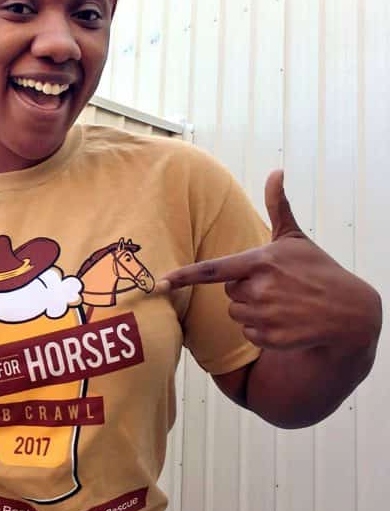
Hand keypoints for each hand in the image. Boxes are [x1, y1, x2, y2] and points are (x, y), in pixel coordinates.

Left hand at [156, 171, 381, 351]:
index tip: (160, 283)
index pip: (212, 270)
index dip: (184, 276)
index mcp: (260, 261)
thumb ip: (278, 206)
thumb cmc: (318, 270)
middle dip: (245, 289)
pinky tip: (285, 322)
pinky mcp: (272, 339)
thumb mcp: (296, 238)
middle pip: (228, 292)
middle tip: (275, 286)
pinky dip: (262, 330)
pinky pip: (248, 334)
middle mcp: (260, 289)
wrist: (350, 312)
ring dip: (252, 311)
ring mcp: (266, 316)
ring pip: (236, 314)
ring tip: (281, 304)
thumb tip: (276, 171)